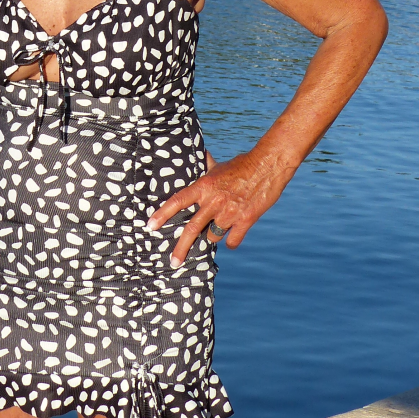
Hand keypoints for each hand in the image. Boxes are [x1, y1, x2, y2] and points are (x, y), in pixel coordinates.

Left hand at [146, 147, 295, 266]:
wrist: (268, 165)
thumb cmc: (243, 164)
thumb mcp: (219, 166)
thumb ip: (206, 167)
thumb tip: (200, 155)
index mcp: (204, 186)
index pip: (177, 201)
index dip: (162, 214)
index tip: (150, 226)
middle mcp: (213, 201)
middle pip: (192, 229)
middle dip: (181, 248)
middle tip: (173, 262)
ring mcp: (229, 212)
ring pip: (213, 236)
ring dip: (214, 235)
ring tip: (220, 226)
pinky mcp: (246, 220)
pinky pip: (233, 241)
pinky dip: (232, 242)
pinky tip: (233, 237)